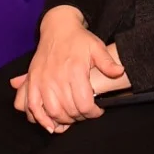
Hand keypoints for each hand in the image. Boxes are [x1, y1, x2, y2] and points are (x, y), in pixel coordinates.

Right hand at [11, 6, 126, 131]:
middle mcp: (57, 77)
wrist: (57, 28)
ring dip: (64, 120)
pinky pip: (33, 106)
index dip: (93, 113)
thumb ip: (107, 62)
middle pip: (69, 111)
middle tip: (85, 113)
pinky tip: (50, 125)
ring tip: (72, 117)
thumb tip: (120, 71)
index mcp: (75, 70)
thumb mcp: (97, 47)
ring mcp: (43, 81)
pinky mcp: (33, 82)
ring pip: (53, 112)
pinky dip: (40, 119)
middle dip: (80, 117)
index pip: (84, 104)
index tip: (97, 111)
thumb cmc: (79, 39)